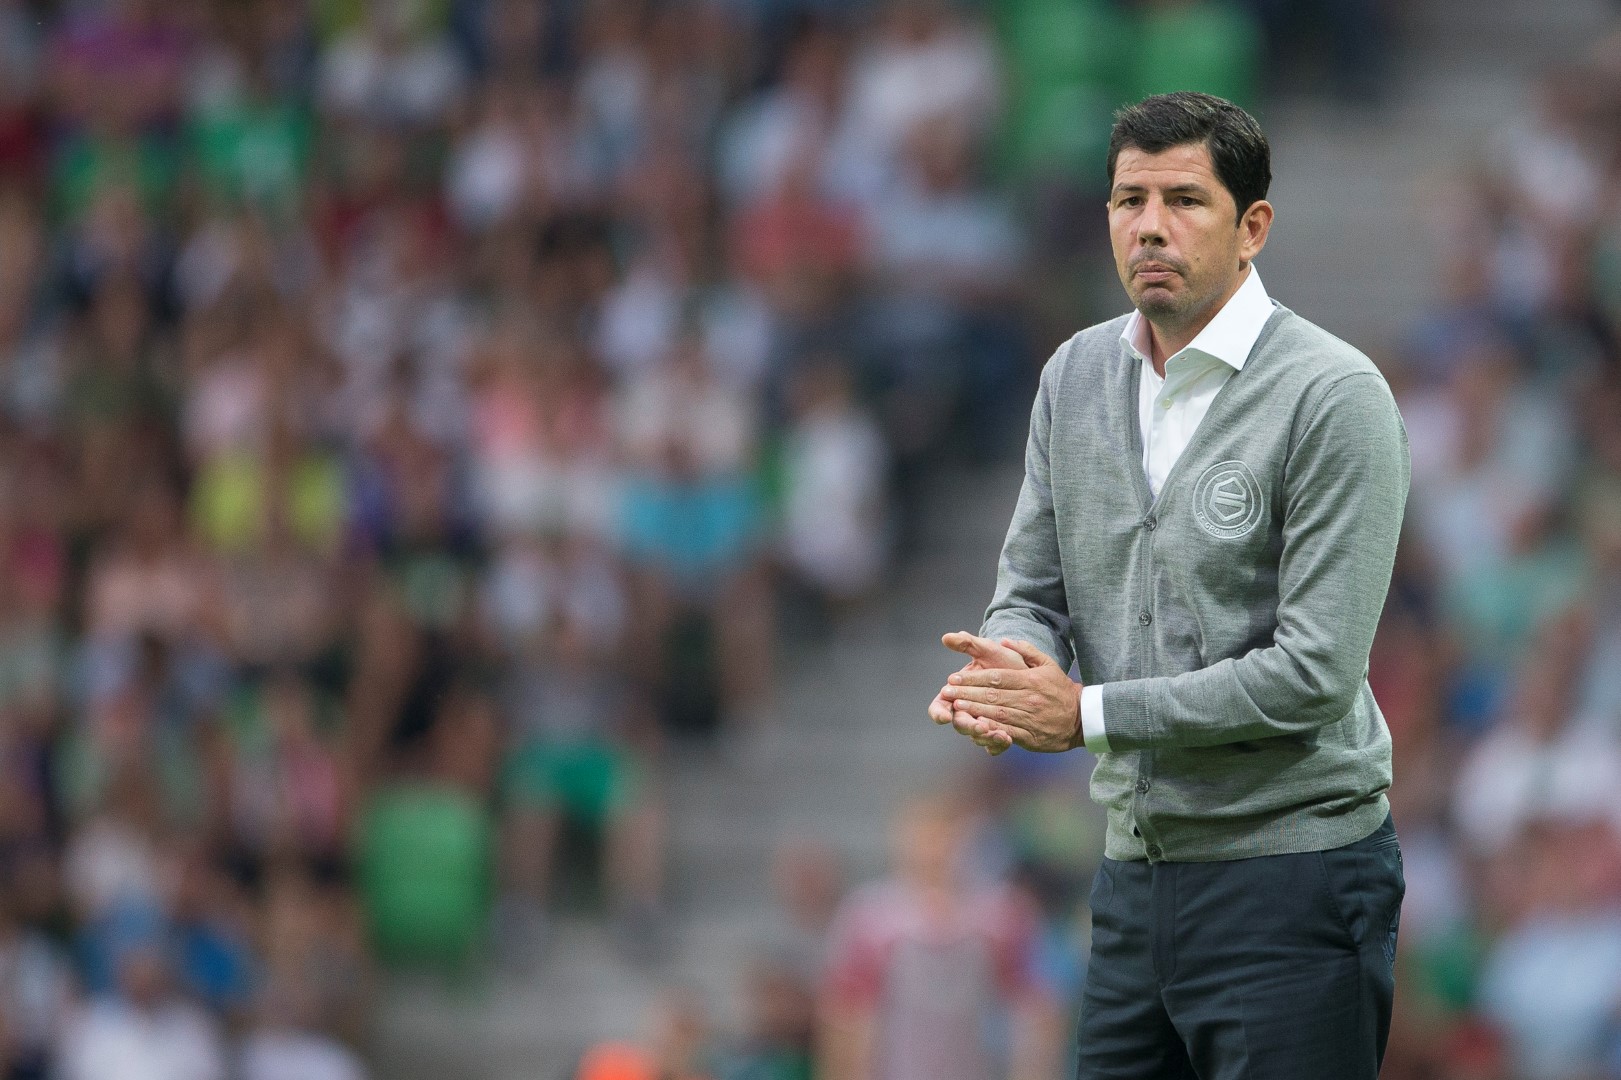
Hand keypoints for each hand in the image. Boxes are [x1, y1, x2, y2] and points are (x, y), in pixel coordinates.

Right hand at [929, 632, 1027, 754]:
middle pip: (959, 724)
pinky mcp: (996, 732)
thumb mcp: (987, 650)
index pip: (939, 707)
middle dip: (967, 726)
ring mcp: (981, 723)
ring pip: (976, 737)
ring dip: (984, 736)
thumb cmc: (1003, 660)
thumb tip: (947, 637)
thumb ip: (967, 644)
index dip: (939, 713)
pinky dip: (997, 744)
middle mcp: (966, 711)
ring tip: (997, 734)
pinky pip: (993, 745)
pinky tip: (1007, 739)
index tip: (944, 716)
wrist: (1026, 673)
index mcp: (957, 694)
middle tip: (978, 726)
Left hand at [940, 639, 1082, 753]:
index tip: (954, 677)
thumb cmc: (1061, 689)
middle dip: (966, 693)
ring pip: (996, 713)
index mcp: (1029, 680)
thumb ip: (1026, 650)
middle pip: (992, 695)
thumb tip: (1005, 640)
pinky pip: (1007, 732)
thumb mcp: (1047, 664)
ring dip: (974, 710)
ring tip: (955, 706)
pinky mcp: (1029, 736)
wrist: (1083, 718)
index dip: (973, 678)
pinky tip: (974, 726)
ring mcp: (1028, 718)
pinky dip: (990, 729)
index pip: (996, 677)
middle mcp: (1028, 698)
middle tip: (946, 691)